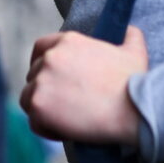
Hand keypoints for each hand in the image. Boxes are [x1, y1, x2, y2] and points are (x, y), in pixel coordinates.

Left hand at [19, 25, 148, 145]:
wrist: (133, 108)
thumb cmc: (135, 82)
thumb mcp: (134, 50)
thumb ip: (129, 35)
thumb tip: (129, 30)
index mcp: (68, 41)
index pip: (41, 48)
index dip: (42, 64)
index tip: (50, 78)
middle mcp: (51, 57)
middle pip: (33, 75)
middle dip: (46, 90)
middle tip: (65, 105)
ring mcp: (42, 81)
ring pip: (29, 98)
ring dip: (43, 109)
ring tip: (64, 120)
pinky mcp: (39, 105)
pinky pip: (34, 121)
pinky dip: (47, 129)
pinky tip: (65, 132)